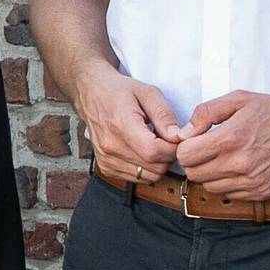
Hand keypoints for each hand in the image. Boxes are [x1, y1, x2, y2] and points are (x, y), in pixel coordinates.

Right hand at [72, 64, 182, 186]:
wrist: (90, 94)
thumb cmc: (118, 91)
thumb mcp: (147, 93)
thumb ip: (165, 115)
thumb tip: (179, 137)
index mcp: (120, 125)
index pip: (155, 151)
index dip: (173, 148)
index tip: (175, 137)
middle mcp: (110, 146)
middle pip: (155, 168)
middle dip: (169, 156)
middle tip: (165, 139)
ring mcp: (106, 159)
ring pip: (149, 177)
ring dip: (158, 164)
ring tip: (153, 143)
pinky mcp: (106, 167)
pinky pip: (137, 178)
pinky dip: (146, 168)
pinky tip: (141, 150)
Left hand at [175, 87, 269, 200]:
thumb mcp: (238, 99)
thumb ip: (205, 113)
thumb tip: (183, 132)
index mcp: (230, 139)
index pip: (185, 156)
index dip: (185, 147)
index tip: (195, 141)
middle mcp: (240, 164)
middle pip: (194, 174)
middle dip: (195, 161)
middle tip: (207, 150)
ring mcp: (252, 182)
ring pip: (209, 187)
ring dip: (210, 174)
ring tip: (223, 158)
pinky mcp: (263, 192)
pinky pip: (230, 195)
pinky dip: (228, 184)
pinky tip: (238, 168)